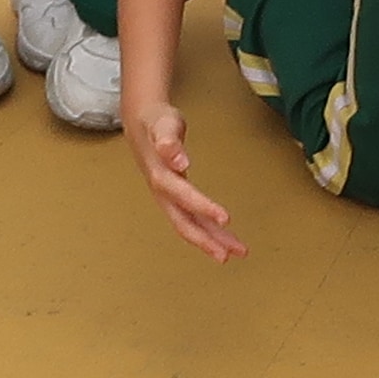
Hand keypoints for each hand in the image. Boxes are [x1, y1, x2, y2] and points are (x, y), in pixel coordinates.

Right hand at [131, 101, 242, 261]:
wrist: (141, 123)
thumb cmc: (156, 123)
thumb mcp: (162, 125)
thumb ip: (168, 141)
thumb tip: (178, 159)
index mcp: (161, 176)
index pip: (183, 196)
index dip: (203, 208)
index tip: (225, 219)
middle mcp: (164, 193)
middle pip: (184, 222)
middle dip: (207, 239)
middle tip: (233, 253)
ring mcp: (169, 197)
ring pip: (190, 224)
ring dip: (211, 240)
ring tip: (237, 252)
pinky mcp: (176, 196)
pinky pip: (192, 218)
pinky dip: (208, 228)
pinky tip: (223, 236)